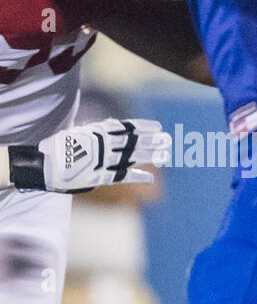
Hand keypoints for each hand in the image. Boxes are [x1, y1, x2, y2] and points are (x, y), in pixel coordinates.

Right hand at [5, 118, 168, 192]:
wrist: (41, 165)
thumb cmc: (58, 148)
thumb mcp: (77, 133)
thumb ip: (97, 132)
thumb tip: (113, 128)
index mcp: (97, 132)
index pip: (126, 128)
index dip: (144, 127)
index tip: (158, 127)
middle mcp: (102, 145)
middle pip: (134, 142)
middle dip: (152, 141)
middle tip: (168, 140)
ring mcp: (102, 161)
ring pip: (132, 157)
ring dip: (150, 156)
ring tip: (165, 155)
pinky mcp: (100, 177)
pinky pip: (123, 176)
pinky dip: (137, 176)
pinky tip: (151, 177)